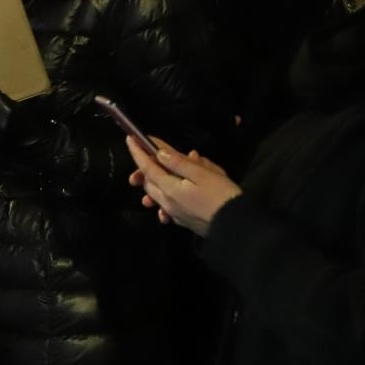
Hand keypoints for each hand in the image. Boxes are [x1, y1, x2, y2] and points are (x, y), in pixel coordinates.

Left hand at [125, 136, 239, 236]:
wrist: (234, 225)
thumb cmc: (221, 195)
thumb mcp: (203, 173)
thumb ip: (179, 163)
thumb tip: (160, 153)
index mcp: (169, 188)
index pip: (147, 167)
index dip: (138, 152)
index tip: (130, 138)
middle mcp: (166, 202)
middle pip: (149, 182)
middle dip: (145, 167)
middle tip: (150, 154)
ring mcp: (173, 213)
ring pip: (156, 194)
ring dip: (156, 181)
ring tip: (166, 171)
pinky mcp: (182, 220)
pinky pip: (167, 205)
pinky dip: (167, 195)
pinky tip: (177, 189)